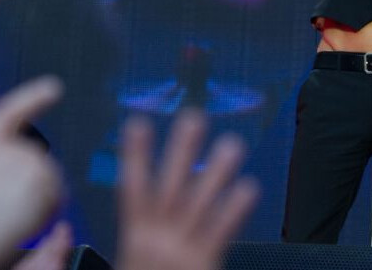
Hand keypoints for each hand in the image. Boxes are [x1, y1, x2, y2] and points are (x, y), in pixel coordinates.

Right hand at [0, 77, 65, 269]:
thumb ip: (0, 164)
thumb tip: (21, 162)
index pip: (10, 111)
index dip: (32, 97)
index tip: (52, 88)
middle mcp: (6, 148)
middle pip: (36, 157)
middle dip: (33, 181)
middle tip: (11, 205)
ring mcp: (27, 159)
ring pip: (49, 177)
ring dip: (40, 197)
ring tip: (14, 214)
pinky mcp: (44, 174)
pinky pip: (57, 193)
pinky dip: (49, 207)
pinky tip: (28, 217)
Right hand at [116, 109, 259, 269]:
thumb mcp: (124, 267)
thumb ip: (132, 242)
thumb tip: (123, 219)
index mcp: (133, 241)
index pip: (133, 189)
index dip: (135, 156)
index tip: (138, 123)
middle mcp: (156, 241)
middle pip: (169, 187)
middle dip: (180, 151)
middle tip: (194, 117)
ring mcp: (181, 253)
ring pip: (200, 205)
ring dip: (216, 172)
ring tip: (233, 143)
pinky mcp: (203, 265)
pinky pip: (222, 233)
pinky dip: (234, 209)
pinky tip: (249, 187)